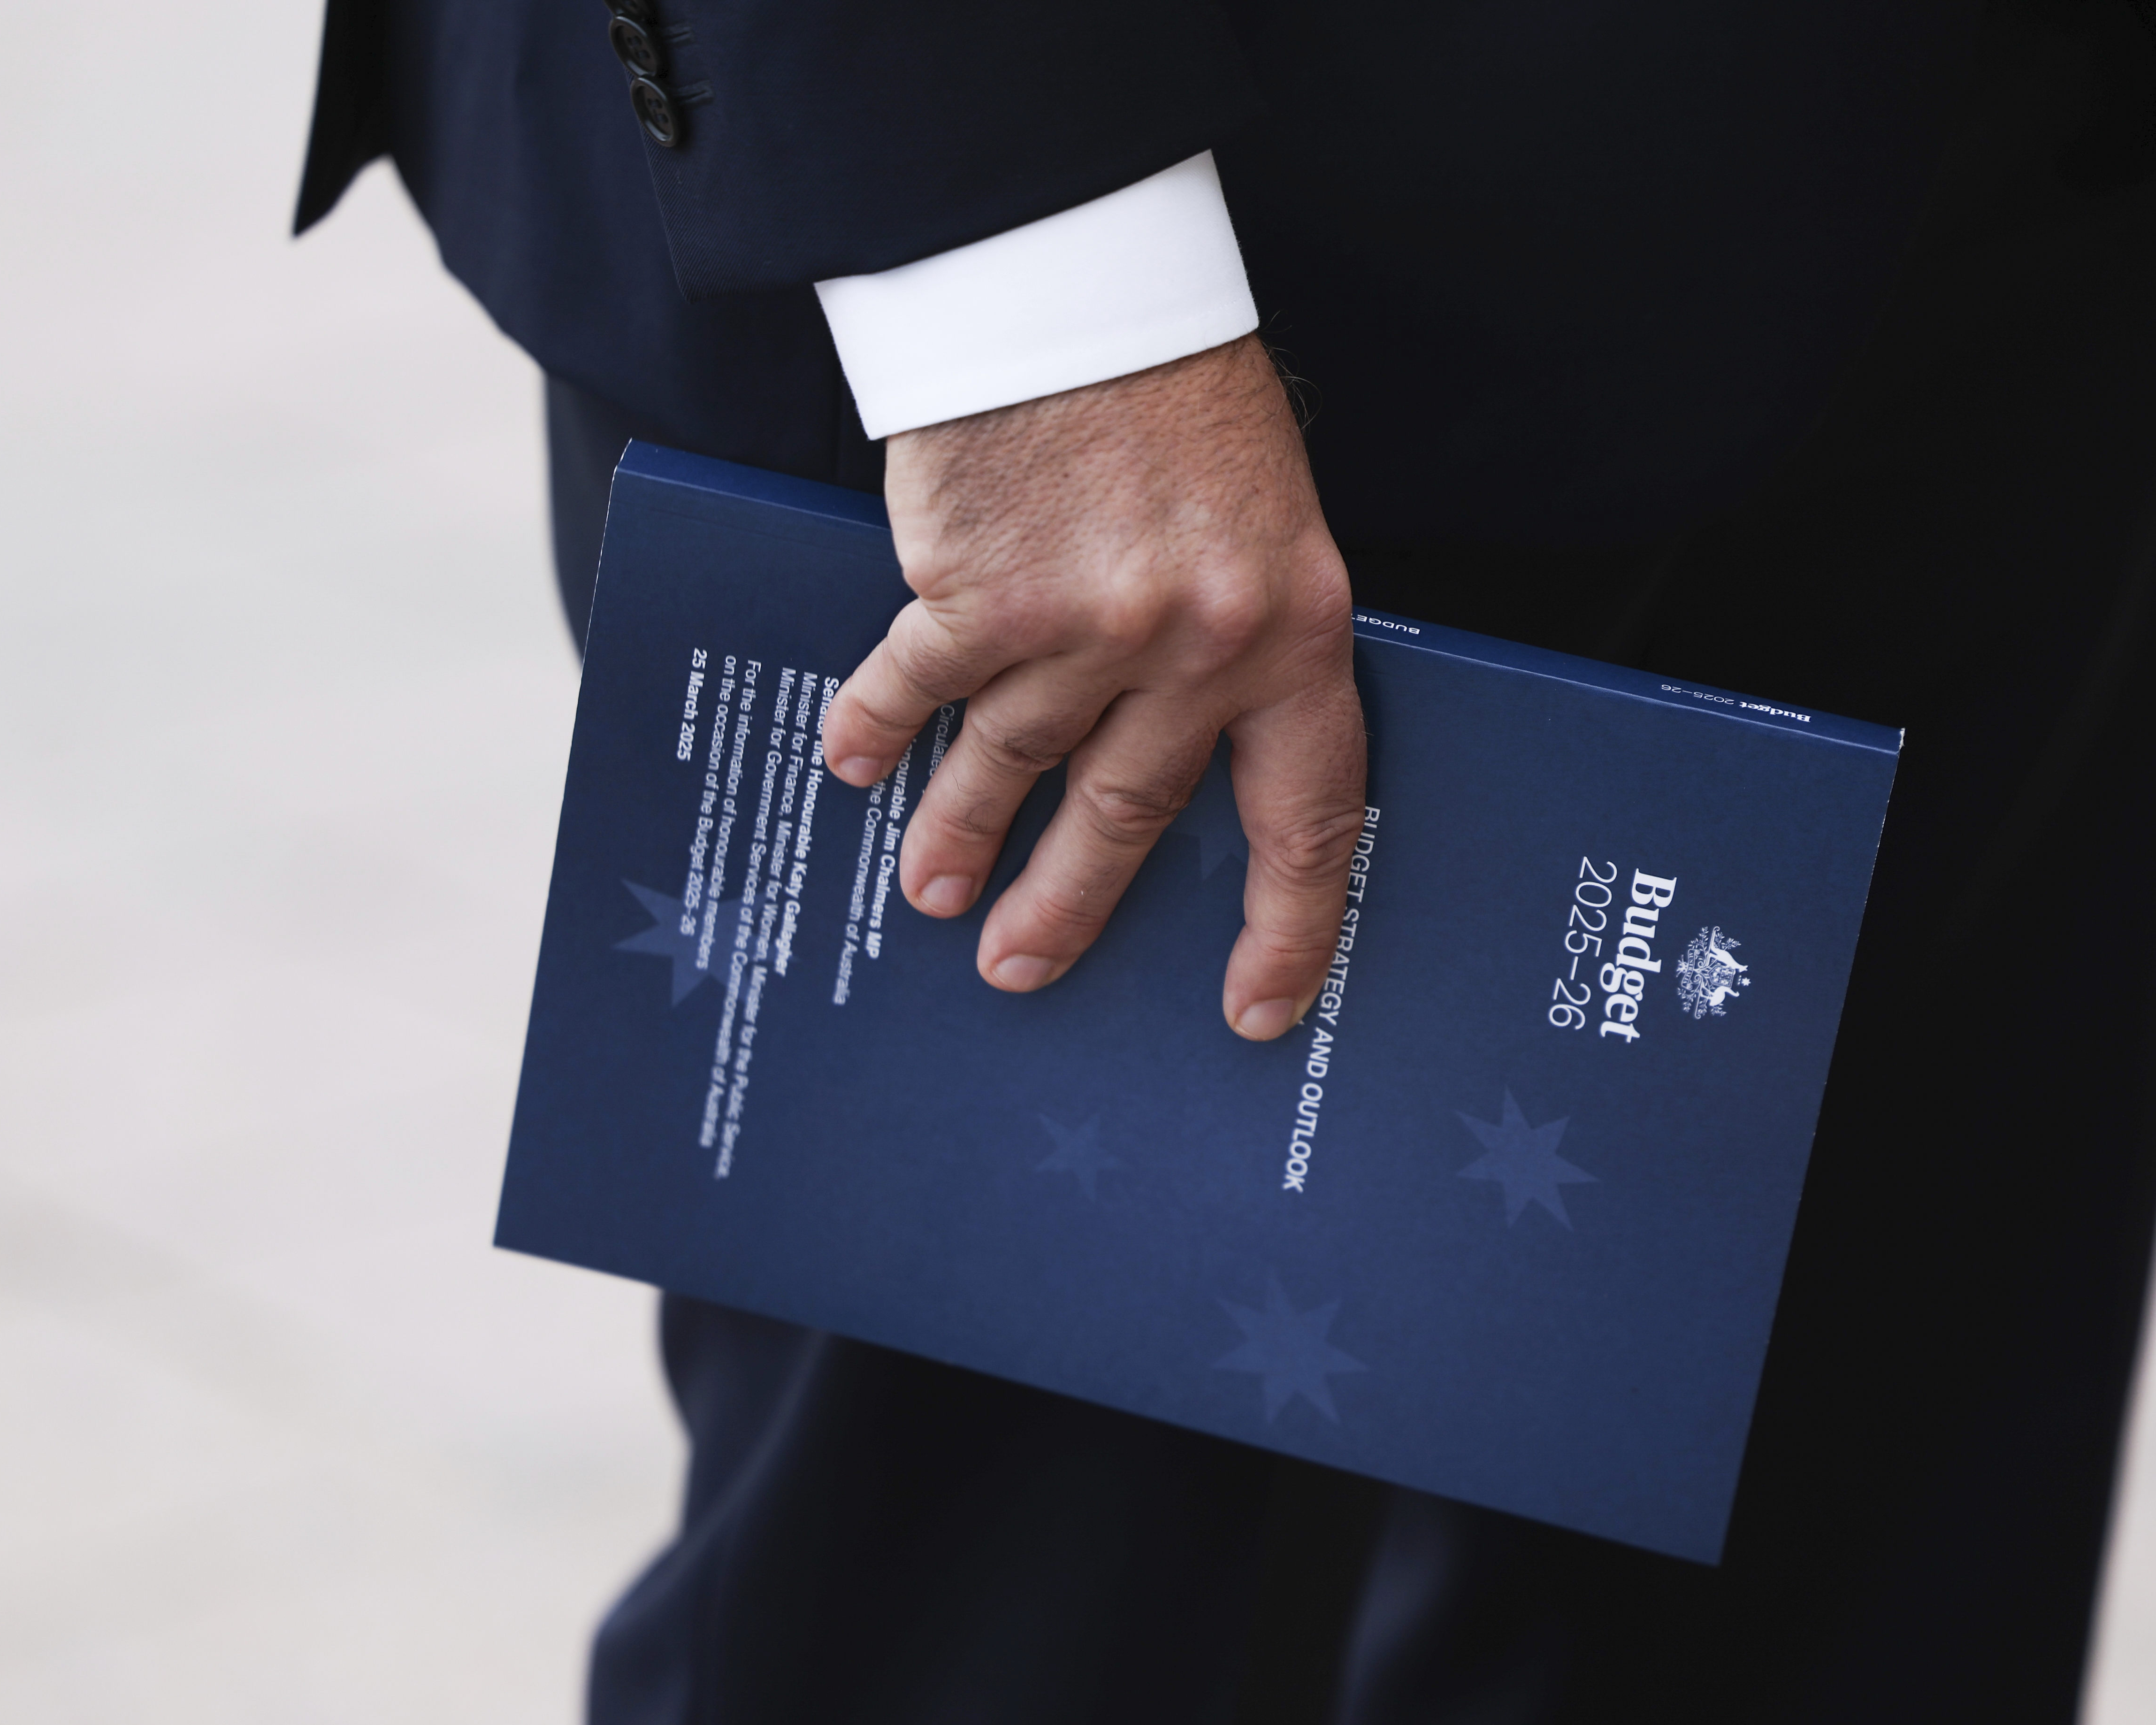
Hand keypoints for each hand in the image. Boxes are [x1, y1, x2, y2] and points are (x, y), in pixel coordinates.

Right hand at [821, 336, 1364, 1042]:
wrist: (1089, 284)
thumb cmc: (1181, 400)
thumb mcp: (1265, 524)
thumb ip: (1237, 640)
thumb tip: (1172, 758)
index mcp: (1294, 635)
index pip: (1306, 817)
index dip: (1288, 925)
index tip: (1257, 1008)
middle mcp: (1196, 646)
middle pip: (1132, 815)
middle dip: (1071, 903)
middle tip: (1025, 968)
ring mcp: (1086, 627)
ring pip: (1017, 764)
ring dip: (963, 835)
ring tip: (932, 890)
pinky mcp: (981, 594)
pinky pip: (919, 687)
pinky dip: (877, 727)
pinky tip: (849, 763)